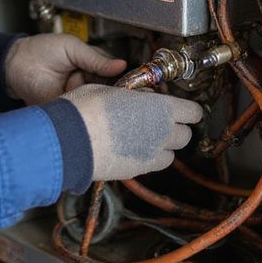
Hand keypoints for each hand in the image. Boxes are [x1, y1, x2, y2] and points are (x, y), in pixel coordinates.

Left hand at [4, 34, 125, 105]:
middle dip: (116, 98)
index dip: (125, 82)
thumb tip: (122, 65)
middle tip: (126, 102)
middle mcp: (87, 84)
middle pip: (109, 94)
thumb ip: (95, 59)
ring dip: (101, 108)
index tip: (137, 89)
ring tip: (109, 109)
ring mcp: (77, 98)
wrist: (14, 65)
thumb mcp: (71, 48)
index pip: (115, 75)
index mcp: (92, 66)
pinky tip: (91, 116)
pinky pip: (80, 116)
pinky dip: (85, 117)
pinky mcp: (66, 111)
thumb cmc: (42, 50)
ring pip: (96, 107)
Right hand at [62, 85, 202, 181]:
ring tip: (144, 137)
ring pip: (170, 155)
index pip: (193, 112)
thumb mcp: (110, 90)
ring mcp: (151, 156)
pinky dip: (148, 159)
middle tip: (158, 120)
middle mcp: (162, 134)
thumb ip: (132, 96)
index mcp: (161, 108)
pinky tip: (130, 149)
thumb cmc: (86, 108)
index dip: (187, 109)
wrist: (69, 140)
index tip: (181, 107)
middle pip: (185, 135)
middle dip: (176, 128)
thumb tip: (137, 98)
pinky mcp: (137, 172)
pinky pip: (152, 165)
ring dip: (163, 146)